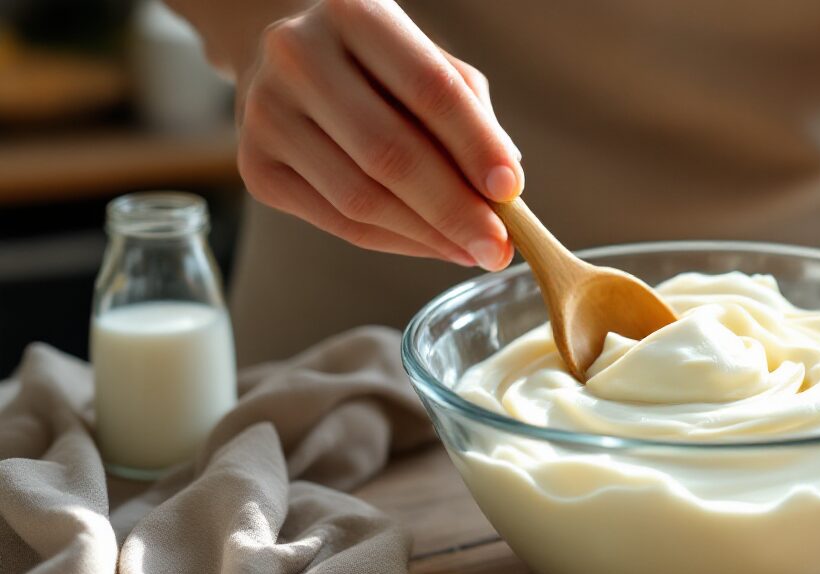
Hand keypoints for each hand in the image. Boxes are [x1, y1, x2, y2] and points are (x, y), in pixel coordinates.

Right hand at [232, 0, 520, 267]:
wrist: (285, 59)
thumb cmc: (377, 64)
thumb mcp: (427, 61)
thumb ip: (470, 114)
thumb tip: (506, 190)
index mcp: (354, 13)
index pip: (429, 88)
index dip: (475, 144)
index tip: (511, 191)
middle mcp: (298, 56)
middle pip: (390, 153)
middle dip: (454, 209)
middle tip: (500, 248)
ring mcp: (265, 114)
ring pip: (361, 198)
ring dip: (428, 235)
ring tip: (473, 250)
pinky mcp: (255, 168)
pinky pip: (339, 223)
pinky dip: (397, 242)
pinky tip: (434, 246)